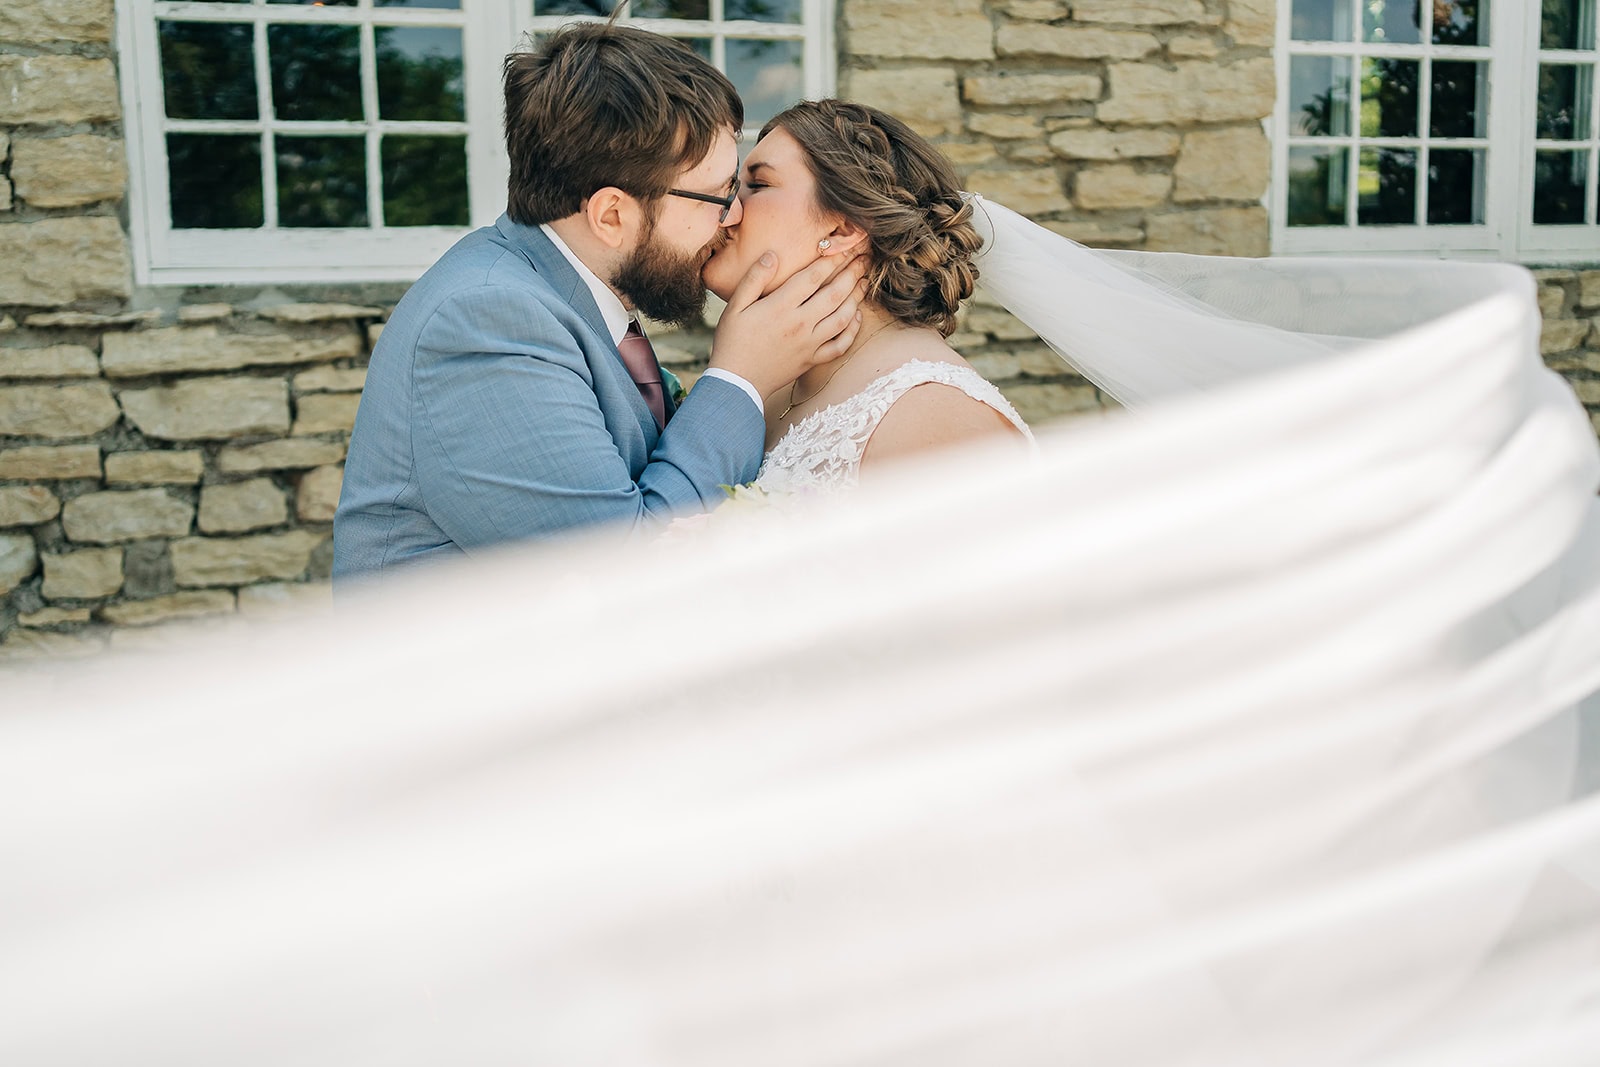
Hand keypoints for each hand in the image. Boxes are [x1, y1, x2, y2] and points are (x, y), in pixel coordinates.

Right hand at [710, 251, 866, 399]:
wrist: (737, 383)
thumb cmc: (732, 342)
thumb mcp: (735, 306)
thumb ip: (754, 279)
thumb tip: (772, 256)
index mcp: (780, 307)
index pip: (813, 277)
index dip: (831, 260)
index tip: (843, 248)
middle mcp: (800, 324)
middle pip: (834, 294)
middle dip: (851, 273)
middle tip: (863, 259)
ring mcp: (809, 343)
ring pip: (842, 318)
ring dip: (856, 298)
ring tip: (864, 282)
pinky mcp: (812, 360)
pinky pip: (840, 345)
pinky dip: (852, 331)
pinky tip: (856, 317)